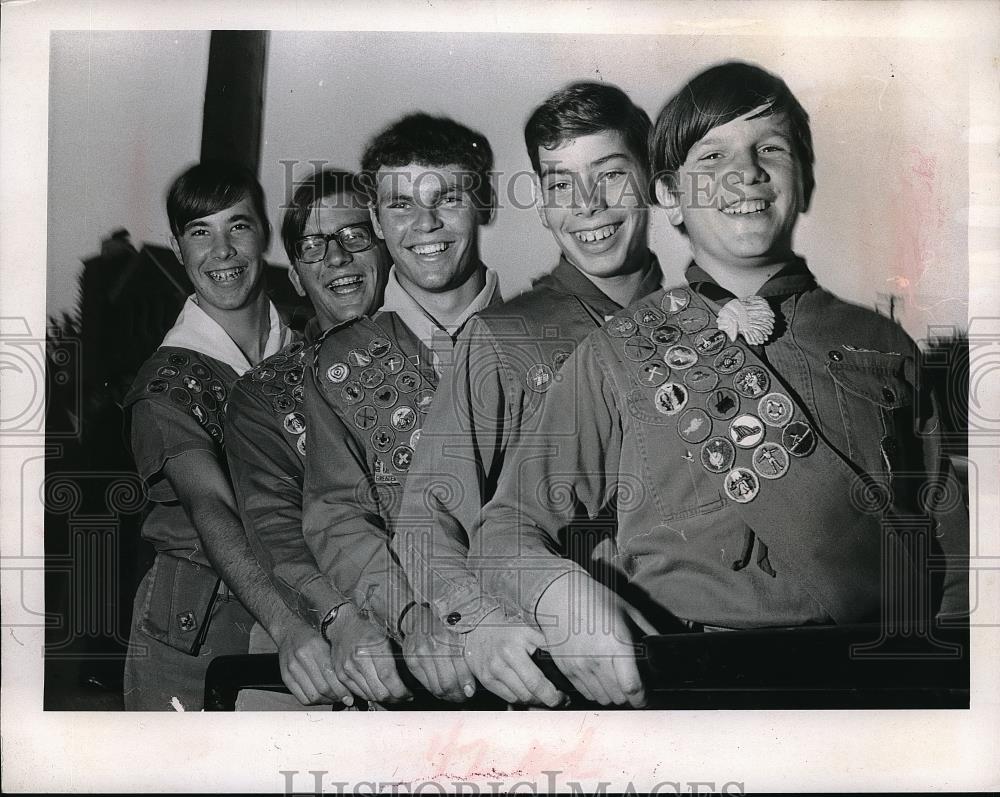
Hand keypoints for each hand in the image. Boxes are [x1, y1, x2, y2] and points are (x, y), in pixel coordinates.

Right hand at [271, 614, 353, 706]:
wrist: (290, 631)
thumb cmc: (313, 636)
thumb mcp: (327, 642)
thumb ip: (336, 661)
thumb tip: (349, 682)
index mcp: (316, 647)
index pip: (331, 675)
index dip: (342, 690)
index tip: (349, 697)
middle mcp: (302, 658)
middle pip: (322, 688)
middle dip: (336, 697)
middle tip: (344, 699)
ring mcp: (292, 669)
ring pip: (312, 695)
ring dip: (326, 701)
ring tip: (334, 699)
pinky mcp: (286, 677)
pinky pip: (301, 697)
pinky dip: (314, 701)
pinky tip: (321, 698)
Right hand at [328, 603, 411, 703]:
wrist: (344, 624)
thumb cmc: (369, 627)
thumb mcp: (388, 635)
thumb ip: (399, 655)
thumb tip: (411, 677)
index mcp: (374, 646)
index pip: (388, 677)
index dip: (401, 691)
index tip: (409, 694)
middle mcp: (359, 658)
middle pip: (379, 690)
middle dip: (394, 698)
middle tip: (403, 697)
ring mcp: (348, 668)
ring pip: (369, 695)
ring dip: (383, 699)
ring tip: (393, 695)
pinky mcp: (341, 674)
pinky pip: (358, 693)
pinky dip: (369, 696)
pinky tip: (378, 692)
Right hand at [400, 604, 475, 701]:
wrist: (419, 618)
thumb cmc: (443, 626)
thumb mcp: (459, 633)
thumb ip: (467, 654)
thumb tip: (472, 685)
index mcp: (449, 637)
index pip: (459, 668)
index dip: (466, 684)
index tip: (470, 691)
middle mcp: (433, 646)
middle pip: (447, 682)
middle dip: (458, 694)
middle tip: (463, 696)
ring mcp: (420, 654)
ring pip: (436, 687)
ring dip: (448, 696)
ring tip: (454, 695)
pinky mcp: (411, 661)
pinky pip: (426, 685)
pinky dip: (435, 692)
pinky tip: (442, 690)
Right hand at [462, 608, 565, 706]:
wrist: (478, 627)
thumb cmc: (510, 629)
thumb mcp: (530, 630)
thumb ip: (548, 644)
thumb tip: (569, 662)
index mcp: (515, 646)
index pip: (537, 680)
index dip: (553, 694)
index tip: (563, 696)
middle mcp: (502, 660)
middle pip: (529, 692)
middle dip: (547, 700)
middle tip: (559, 699)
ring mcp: (492, 671)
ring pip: (519, 698)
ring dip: (535, 701)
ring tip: (545, 696)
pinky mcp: (486, 680)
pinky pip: (508, 698)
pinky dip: (520, 699)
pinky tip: (528, 693)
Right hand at [535, 572, 645, 707]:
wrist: (559, 595)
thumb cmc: (594, 599)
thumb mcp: (627, 610)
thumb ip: (648, 630)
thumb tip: (662, 646)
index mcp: (617, 644)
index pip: (632, 687)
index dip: (642, 698)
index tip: (645, 696)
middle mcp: (597, 659)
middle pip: (619, 697)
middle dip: (629, 695)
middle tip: (631, 684)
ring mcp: (579, 666)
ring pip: (602, 698)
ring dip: (612, 694)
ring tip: (614, 679)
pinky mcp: (566, 669)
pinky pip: (585, 693)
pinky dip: (595, 690)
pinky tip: (598, 676)